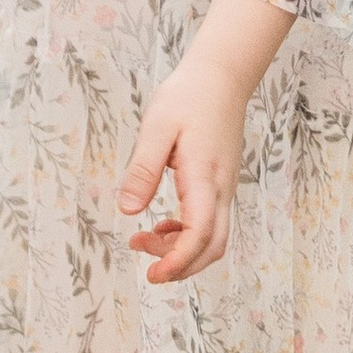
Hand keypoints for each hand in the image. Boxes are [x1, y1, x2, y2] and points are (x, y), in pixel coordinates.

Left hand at [119, 53, 248, 281]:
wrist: (221, 77)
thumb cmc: (188, 97)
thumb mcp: (156, 128)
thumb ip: (143, 170)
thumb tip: (128, 210)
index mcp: (204, 176)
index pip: (200, 233)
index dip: (178, 261)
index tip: (154, 274)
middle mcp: (221, 188)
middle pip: (213, 247)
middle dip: (182, 267)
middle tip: (148, 272)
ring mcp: (224, 188)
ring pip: (214, 238)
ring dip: (183, 252)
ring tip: (143, 241)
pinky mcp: (221, 185)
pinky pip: (211, 223)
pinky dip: (188, 235)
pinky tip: (163, 226)